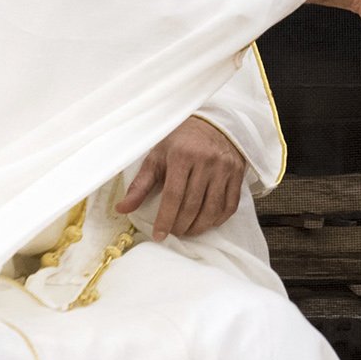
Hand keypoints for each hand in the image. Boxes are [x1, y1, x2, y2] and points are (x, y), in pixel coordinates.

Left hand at [117, 116, 245, 240]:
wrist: (211, 124)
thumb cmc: (179, 142)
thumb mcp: (156, 157)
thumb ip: (140, 185)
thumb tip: (122, 209)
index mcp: (182, 156)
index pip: (173, 196)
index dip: (165, 219)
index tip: (159, 235)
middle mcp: (206, 161)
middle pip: (192, 205)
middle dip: (181, 225)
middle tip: (173, 233)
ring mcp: (224, 168)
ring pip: (212, 208)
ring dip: (199, 227)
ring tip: (188, 231)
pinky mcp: (237, 173)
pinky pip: (230, 204)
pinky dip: (218, 219)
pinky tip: (207, 223)